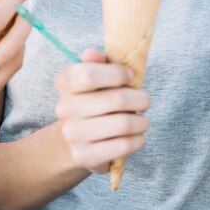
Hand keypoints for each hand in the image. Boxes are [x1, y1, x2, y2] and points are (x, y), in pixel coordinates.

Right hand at [55, 49, 149, 173]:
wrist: (77, 137)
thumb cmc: (93, 98)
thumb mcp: (93, 75)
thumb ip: (96, 62)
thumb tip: (92, 53)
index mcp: (65, 82)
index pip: (89, 74)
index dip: (116, 73)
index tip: (130, 75)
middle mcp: (64, 107)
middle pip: (115, 99)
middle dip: (139, 99)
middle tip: (145, 100)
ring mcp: (72, 134)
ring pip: (123, 124)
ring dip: (141, 121)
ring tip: (142, 120)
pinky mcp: (84, 155)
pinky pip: (122, 146)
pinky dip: (137, 140)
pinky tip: (138, 136)